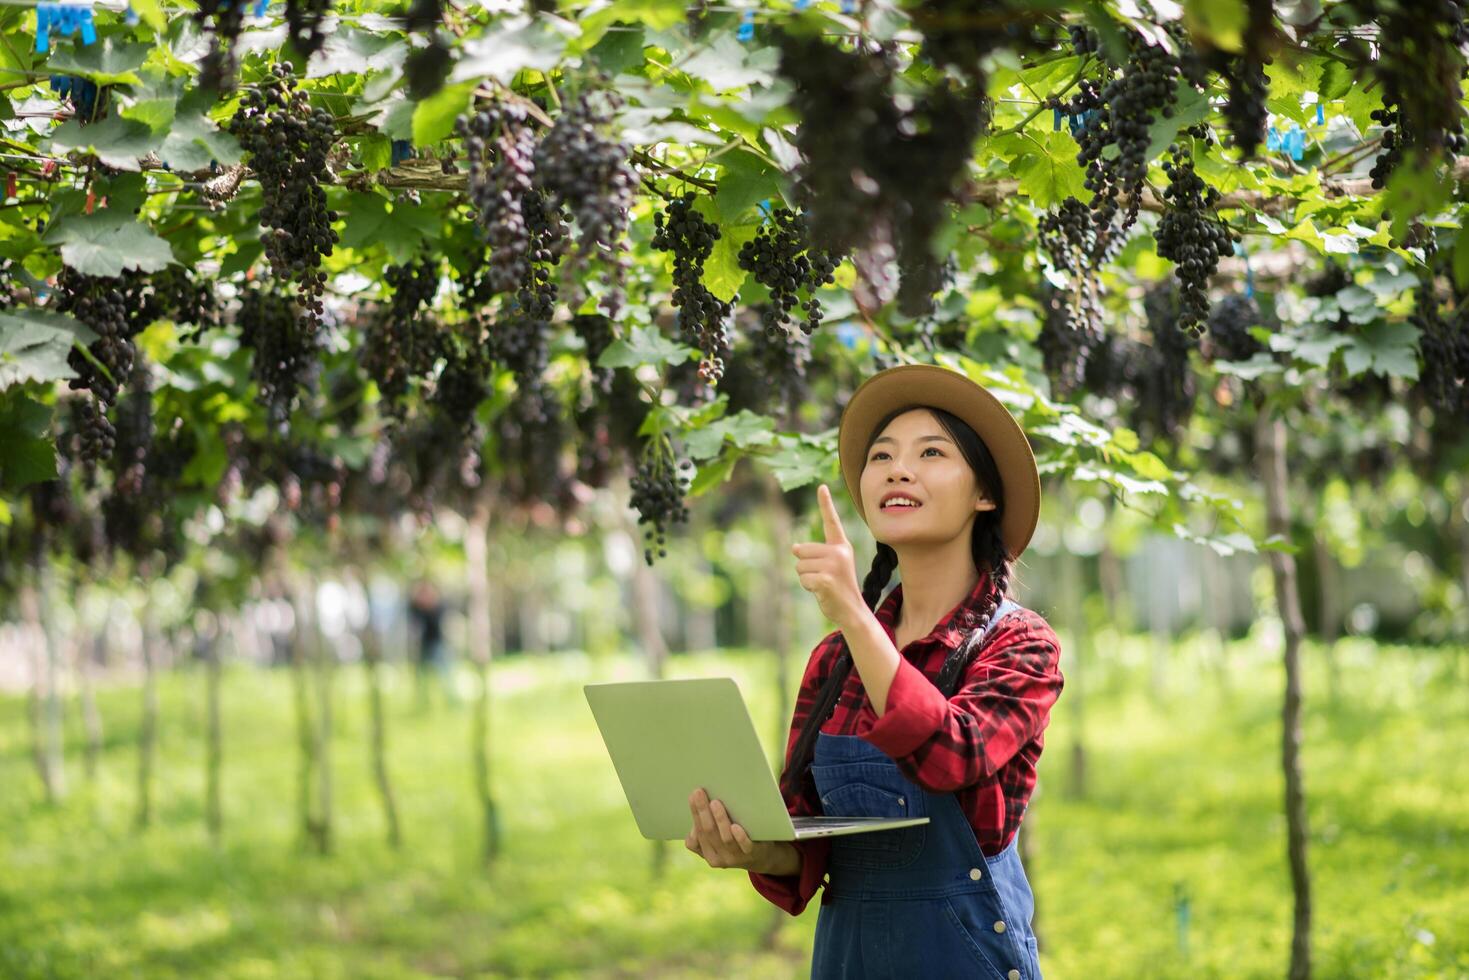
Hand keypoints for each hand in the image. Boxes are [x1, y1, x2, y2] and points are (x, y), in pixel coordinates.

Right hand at [685, 787, 792, 872]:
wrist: (761, 857)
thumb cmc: (734, 841)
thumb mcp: (717, 840)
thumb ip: (706, 828)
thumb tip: (698, 809)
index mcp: (707, 854)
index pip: (694, 837)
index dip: (694, 815)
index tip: (692, 795)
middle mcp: (718, 859)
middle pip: (708, 833)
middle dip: (702, 811)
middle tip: (699, 792)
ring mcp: (735, 858)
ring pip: (725, 838)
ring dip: (719, 820)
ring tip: (715, 802)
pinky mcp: (751, 854)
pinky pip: (745, 846)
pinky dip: (739, 836)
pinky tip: (735, 826)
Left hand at [790, 483, 864, 629]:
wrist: (852, 610)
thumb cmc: (838, 587)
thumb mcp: (829, 566)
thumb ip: (814, 554)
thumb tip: (794, 547)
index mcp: (842, 546)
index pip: (831, 522)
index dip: (825, 503)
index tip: (821, 486)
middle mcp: (839, 552)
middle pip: (802, 551)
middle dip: (805, 566)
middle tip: (823, 578)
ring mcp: (834, 565)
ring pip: (799, 566)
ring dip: (806, 578)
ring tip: (823, 584)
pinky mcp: (826, 579)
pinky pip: (803, 579)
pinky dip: (808, 587)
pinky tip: (822, 592)